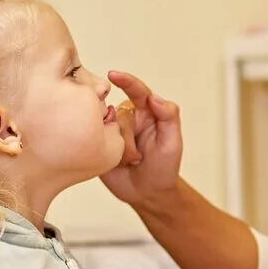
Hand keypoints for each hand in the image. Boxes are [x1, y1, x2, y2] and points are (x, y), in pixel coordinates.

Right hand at [100, 70, 182, 207]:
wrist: (148, 193)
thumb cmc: (164, 167)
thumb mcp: (172, 142)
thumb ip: (169, 116)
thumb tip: (153, 97)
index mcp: (146, 112)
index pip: (137, 91)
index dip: (125, 81)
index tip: (113, 75)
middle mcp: (127, 118)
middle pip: (121, 114)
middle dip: (130, 139)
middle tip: (140, 158)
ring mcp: (111, 131)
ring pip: (108, 128)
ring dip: (121, 149)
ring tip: (130, 163)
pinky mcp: (99, 143)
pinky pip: (94, 139)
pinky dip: (105, 151)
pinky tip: (115, 162)